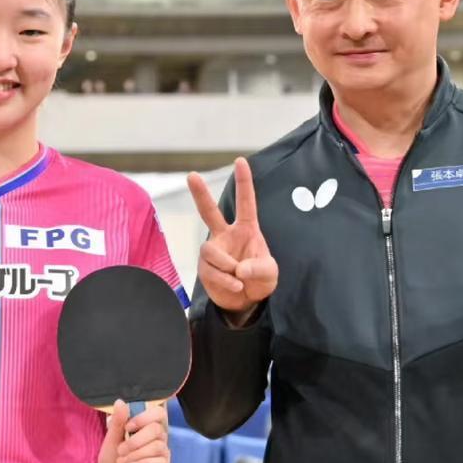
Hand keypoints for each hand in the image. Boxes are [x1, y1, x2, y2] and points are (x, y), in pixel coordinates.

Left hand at [97, 400, 169, 462]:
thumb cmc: (113, 458)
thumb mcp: (111, 439)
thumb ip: (117, 422)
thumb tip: (120, 402)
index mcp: (147, 427)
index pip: (158, 413)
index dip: (145, 417)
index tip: (128, 426)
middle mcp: (159, 438)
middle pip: (157, 430)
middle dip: (135, 440)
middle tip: (121, 449)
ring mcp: (163, 454)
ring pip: (157, 446)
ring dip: (135, 454)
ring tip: (122, 460)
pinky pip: (159, 462)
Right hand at [187, 158, 277, 323]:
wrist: (246, 302)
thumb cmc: (259, 280)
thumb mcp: (269, 273)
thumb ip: (259, 268)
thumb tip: (239, 268)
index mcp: (246, 229)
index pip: (245, 203)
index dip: (243, 182)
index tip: (240, 161)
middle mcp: (226, 236)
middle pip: (209, 212)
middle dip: (200, 194)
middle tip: (192, 175)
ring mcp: (213, 251)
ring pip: (210, 251)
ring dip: (226, 266)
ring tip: (238, 279)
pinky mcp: (204, 268)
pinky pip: (210, 270)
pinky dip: (224, 280)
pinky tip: (235, 286)